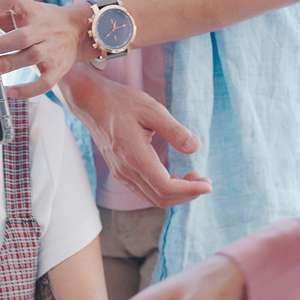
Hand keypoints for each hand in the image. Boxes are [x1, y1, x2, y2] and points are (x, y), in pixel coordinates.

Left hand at [0, 0, 97, 97]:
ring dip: (8, 64)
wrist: (78, 32)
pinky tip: (11, 92)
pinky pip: (45, 82)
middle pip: (22, 36)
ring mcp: (52, 50)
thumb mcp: (24, 9)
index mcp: (31, 10)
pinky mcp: (57, 69)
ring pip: (32, 57)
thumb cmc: (40, 21)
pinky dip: (29, 90)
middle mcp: (43, 29)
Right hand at [61, 67, 211, 207]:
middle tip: (204, 180)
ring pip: (152, 197)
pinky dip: (163, 189)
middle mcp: (125, 170)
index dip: (190, 189)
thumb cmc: (120, 102)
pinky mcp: (119, 170)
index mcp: (134, 156)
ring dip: (176, 193)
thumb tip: (195, 148)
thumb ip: (175, 130)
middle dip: (187, 194)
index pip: (166, 187)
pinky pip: (144, 190)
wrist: (90, 101)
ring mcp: (120, 172)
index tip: (209, 184)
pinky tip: (174, 176)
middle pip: (160, 198)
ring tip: (193, 177)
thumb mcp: (152, 109)